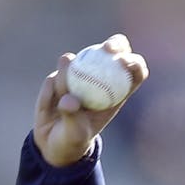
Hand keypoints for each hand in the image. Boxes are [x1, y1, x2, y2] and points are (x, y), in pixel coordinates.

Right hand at [33, 34, 148, 166]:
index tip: (124, 61)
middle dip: (116, 43)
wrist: (52, 141)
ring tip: (62, 102)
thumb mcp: (75, 135)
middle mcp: (100, 79)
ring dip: (67, 76)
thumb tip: (70, 100)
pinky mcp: (58, 76)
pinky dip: (50, 90)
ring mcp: (79, 74)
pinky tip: (50, 105)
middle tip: (107, 48)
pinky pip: (53, 78)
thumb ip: (73, 118)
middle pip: (115, 53)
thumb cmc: (72, 139)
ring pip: (77, 62)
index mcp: (116, 93)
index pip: (134, 74)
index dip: (135, 64)